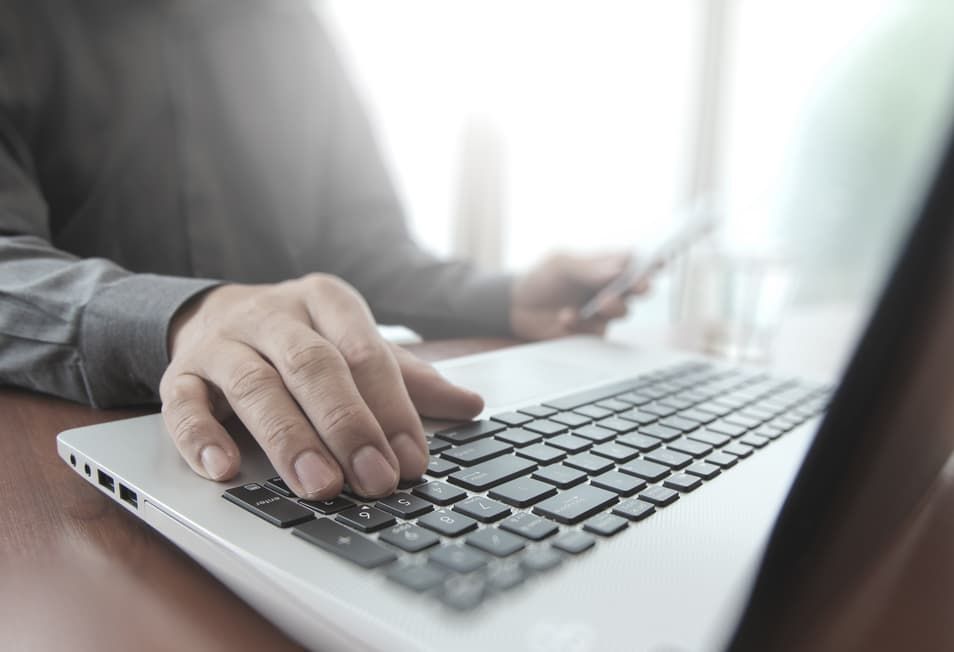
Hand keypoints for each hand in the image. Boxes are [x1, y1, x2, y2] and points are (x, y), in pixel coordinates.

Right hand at [159, 274, 482, 499]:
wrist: (213, 313)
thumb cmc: (300, 337)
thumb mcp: (354, 343)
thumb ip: (407, 377)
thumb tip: (471, 405)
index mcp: (326, 299)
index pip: (364, 352)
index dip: (391, 408)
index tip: (412, 460)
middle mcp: (273, 314)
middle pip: (313, 366)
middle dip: (347, 426)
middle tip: (374, 479)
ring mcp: (222, 342)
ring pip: (254, 386)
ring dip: (288, 439)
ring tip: (319, 485)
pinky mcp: (178, 373)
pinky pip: (183, 405)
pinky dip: (201, 439)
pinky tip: (225, 470)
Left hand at [510, 252, 647, 339]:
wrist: (517, 308)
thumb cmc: (542, 279)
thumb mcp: (561, 265)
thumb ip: (589, 267)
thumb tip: (619, 269)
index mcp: (605, 266)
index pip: (634, 262)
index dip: (651, 262)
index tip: (661, 262)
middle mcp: (609, 288)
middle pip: (637, 288)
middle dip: (641, 286)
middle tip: (640, 286)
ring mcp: (602, 312)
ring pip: (623, 311)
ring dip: (614, 306)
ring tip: (600, 302)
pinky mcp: (592, 333)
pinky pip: (598, 330)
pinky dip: (582, 322)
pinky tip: (566, 315)